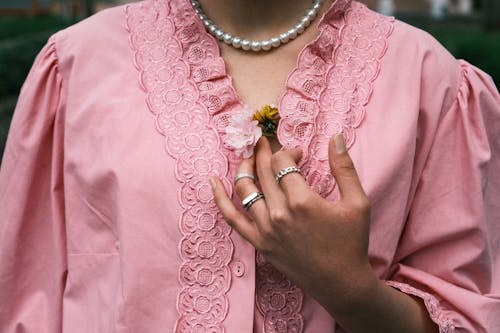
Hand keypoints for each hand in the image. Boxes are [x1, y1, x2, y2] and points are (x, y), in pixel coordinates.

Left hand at [210, 133, 377, 308]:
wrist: (340, 283)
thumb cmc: (351, 243)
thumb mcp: (357, 202)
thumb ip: (344, 167)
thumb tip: (336, 136)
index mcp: (302, 201)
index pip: (281, 162)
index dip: (287, 151)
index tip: (298, 153)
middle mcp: (279, 213)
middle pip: (261, 171)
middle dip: (263, 151)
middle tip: (264, 141)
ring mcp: (265, 229)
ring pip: (245, 188)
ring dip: (245, 167)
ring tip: (250, 156)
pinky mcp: (259, 242)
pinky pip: (232, 218)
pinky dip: (220, 198)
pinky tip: (213, 182)